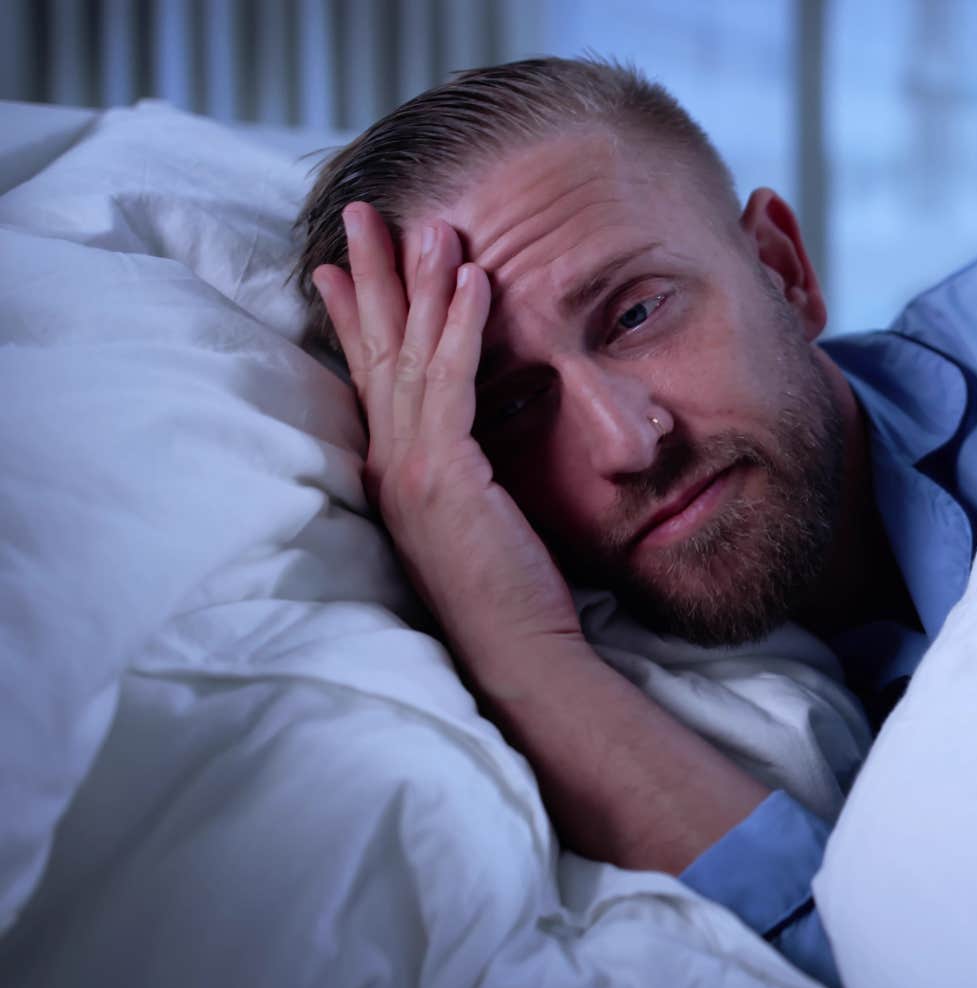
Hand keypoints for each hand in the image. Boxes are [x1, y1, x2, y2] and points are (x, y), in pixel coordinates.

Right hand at [312, 203, 583, 688]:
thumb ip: (464, 478)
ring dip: (418, 283)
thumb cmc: (508, 599)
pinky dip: (461, 325)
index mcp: (393, 475)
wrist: (515, 655)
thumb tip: (472, 449)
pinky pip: (452, 380)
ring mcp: (410, 468)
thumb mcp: (477, 522)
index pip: (368, 379)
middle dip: (368, 277)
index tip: (333, 268)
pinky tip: (474, 279)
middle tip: (363, 214)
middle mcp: (389, 464)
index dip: (352, 318)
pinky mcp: (445, 473)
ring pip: (409, 354)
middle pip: (375, 351)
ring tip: (429, 223)